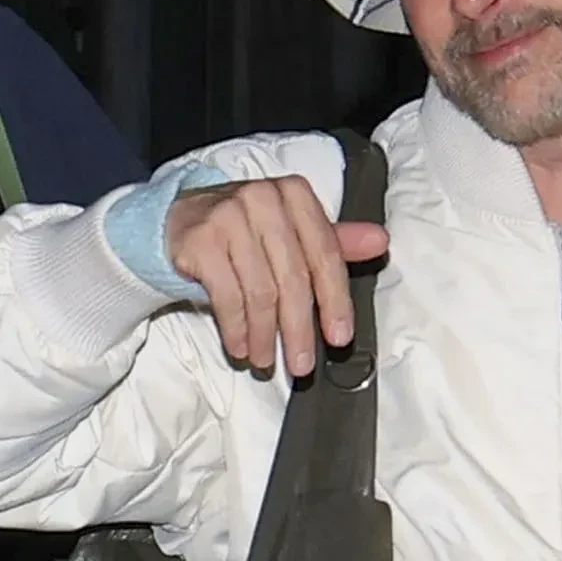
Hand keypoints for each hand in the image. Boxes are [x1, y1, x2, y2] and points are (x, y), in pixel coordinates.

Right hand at [164, 176, 389, 378]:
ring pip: (260, 292)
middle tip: (301, 365)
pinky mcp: (200, 239)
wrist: (181, 222)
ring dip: (264, 336)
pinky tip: (240, 347)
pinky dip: (236, 329)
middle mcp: (262, 198)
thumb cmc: (247, 232)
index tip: (339, 339)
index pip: (325, 254)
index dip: (336, 302)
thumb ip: (336, 242)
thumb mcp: (293, 233)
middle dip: (299, 330)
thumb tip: (380, 241)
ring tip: (265, 360)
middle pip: (293, 278)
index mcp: (294, 195)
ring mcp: (228, 215)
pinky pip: (227, 296)